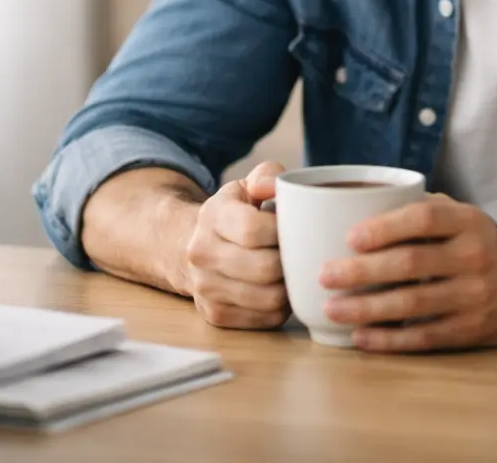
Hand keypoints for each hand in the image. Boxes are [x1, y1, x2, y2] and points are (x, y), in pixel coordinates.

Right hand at [184, 161, 289, 329]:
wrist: (192, 245)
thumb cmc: (235, 212)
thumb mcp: (248, 185)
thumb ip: (268, 176)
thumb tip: (272, 188)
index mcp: (212, 215)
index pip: (252, 230)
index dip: (283, 231)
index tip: (297, 226)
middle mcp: (202, 254)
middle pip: (265, 268)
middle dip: (292, 260)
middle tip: (303, 251)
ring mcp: (205, 288)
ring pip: (269, 298)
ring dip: (291, 286)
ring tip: (296, 270)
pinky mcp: (215, 315)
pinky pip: (265, 319)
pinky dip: (283, 307)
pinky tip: (283, 288)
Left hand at [319, 195, 496, 352]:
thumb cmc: (484, 245)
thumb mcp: (465, 217)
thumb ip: (424, 209)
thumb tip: (365, 203)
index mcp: (469, 222)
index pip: (423, 219)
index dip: (384, 227)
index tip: (350, 236)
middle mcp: (474, 257)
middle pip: (410, 264)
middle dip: (361, 271)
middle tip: (325, 274)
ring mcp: (474, 297)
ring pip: (412, 304)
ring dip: (366, 308)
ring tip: (332, 308)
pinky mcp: (471, 331)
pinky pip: (423, 337)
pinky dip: (388, 340)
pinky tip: (360, 337)